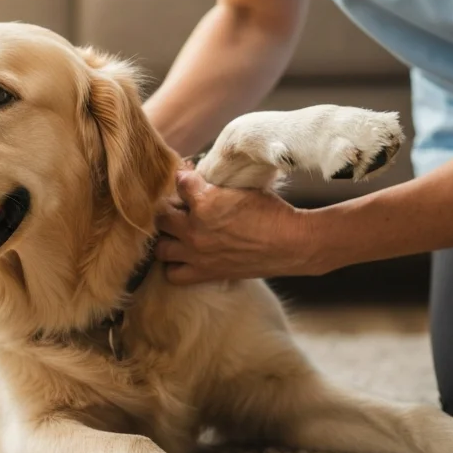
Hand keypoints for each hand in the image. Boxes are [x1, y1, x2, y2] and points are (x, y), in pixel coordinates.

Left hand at [155, 169, 318, 283]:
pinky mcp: (205, 273)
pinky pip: (173, 274)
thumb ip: (215, 184)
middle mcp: (195, 229)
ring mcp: (197, 254)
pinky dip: (174, 265)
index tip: (189, 178)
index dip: (184, 177)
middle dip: (169, 207)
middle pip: (161, 215)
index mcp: (205, 202)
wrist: (292, 244)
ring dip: (166, 236)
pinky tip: (183, 256)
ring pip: (160, 246)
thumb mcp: (242, 187)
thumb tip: (196, 177)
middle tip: (181, 206)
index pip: (179, 182)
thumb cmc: (272, 211)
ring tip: (178, 232)